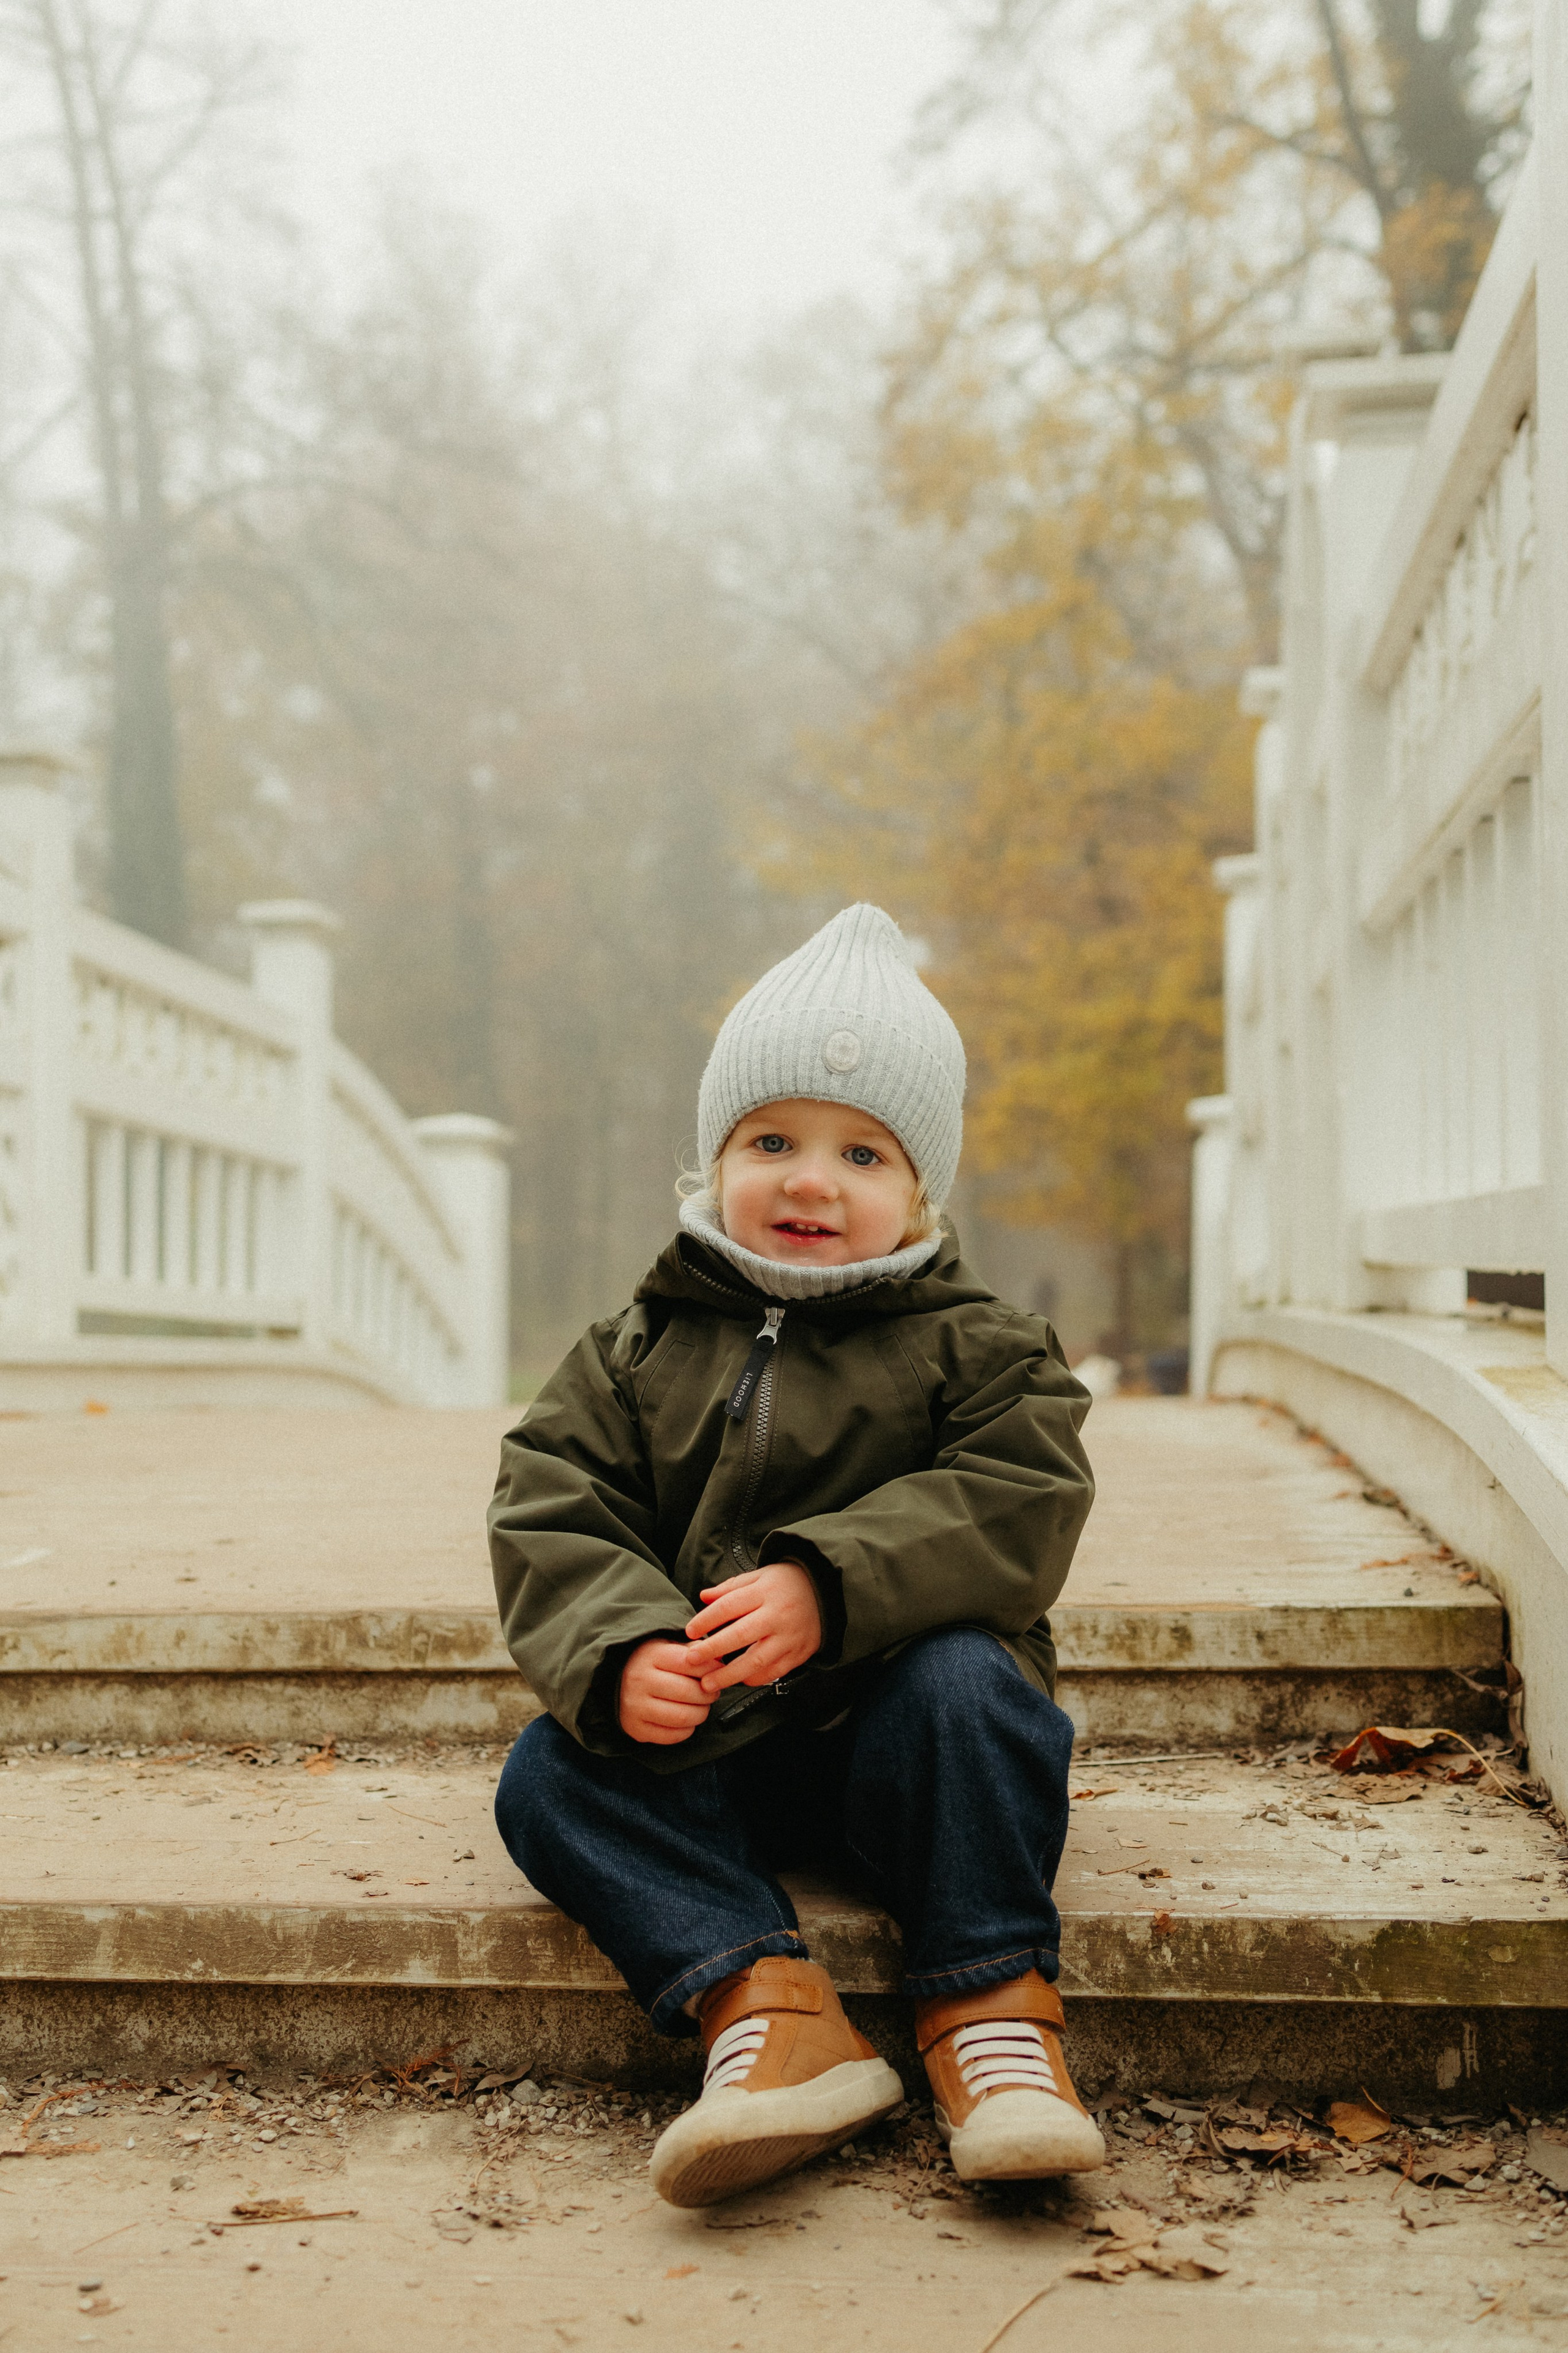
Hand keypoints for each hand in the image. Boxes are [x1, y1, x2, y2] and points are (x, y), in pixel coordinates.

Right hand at [618, 1638, 712, 1745]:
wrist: (616, 1680)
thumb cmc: (652, 1663)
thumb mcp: (669, 1646)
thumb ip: (694, 1651)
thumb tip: (720, 1662)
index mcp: (650, 1655)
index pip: (690, 1662)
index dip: (711, 1669)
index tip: (718, 1672)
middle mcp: (639, 1680)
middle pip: (689, 1692)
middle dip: (709, 1694)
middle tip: (711, 1693)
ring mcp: (635, 1706)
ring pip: (683, 1716)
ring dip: (701, 1713)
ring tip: (701, 1707)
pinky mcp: (635, 1728)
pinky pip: (672, 1736)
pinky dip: (687, 1730)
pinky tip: (687, 1720)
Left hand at [683, 1562, 821, 1694]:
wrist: (829, 1590)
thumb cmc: (789, 1582)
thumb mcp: (760, 1575)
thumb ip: (731, 1587)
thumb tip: (704, 1597)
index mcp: (765, 1591)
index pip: (729, 1606)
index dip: (706, 1620)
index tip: (689, 1631)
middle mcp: (778, 1615)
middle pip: (740, 1635)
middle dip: (712, 1650)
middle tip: (691, 1660)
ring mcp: (790, 1636)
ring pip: (757, 1660)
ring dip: (730, 1675)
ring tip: (709, 1683)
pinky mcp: (800, 1653)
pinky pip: (775, 1672)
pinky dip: (756, 1679)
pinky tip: (740, 1680)